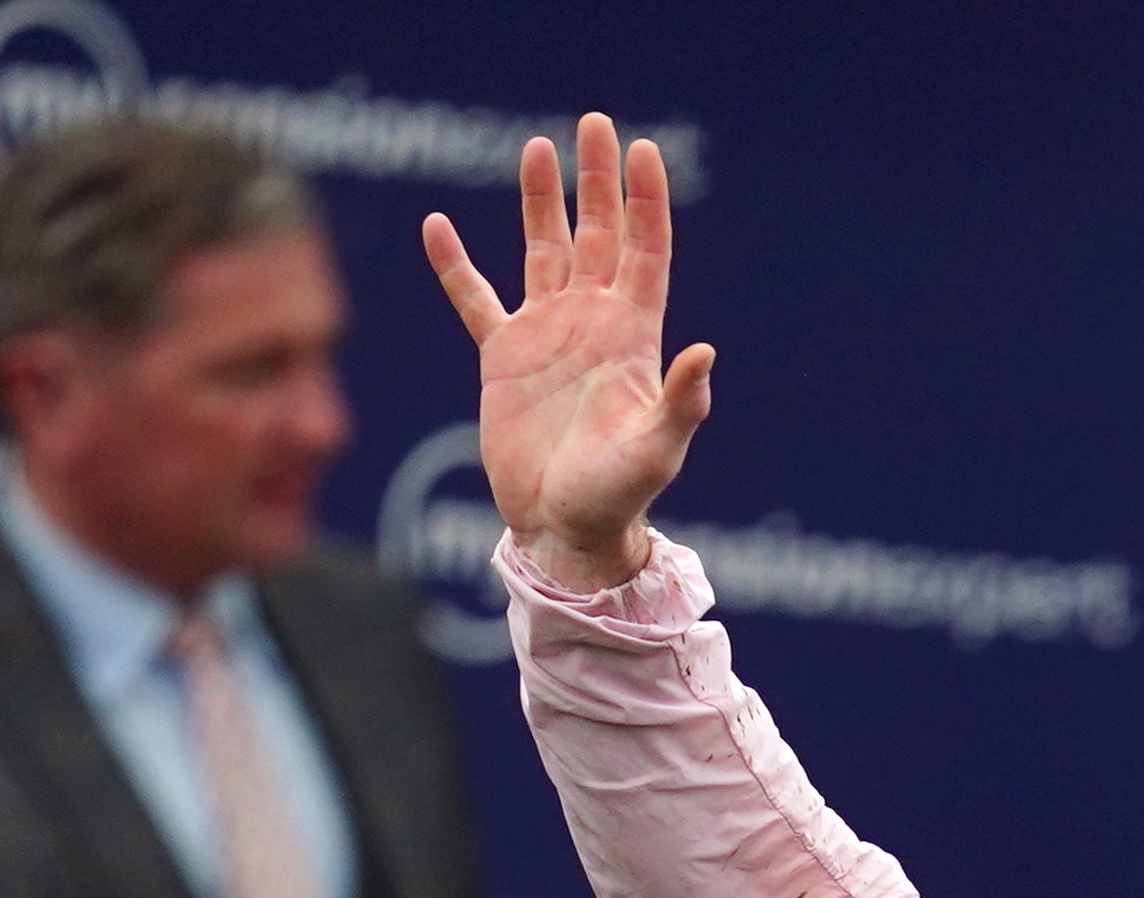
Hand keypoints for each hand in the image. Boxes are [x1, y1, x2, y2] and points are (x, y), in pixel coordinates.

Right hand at [424, 117, 715, 592]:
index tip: (643, 152)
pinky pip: (475, 300)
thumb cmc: (617, 495)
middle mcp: (591, 324)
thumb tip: (706, 354)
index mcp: (632, 337)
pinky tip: (437, 225)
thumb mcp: (656, 450)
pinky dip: (456, 266)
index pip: (644, 252)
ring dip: (539, 201)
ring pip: (543, 251)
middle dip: (597, 181)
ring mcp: (547, 335)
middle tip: (594, 124)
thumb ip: (681, 403)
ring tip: (537, 147)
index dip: (645, 203)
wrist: (562, 526)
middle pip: (597, 235)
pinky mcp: (503, 357)